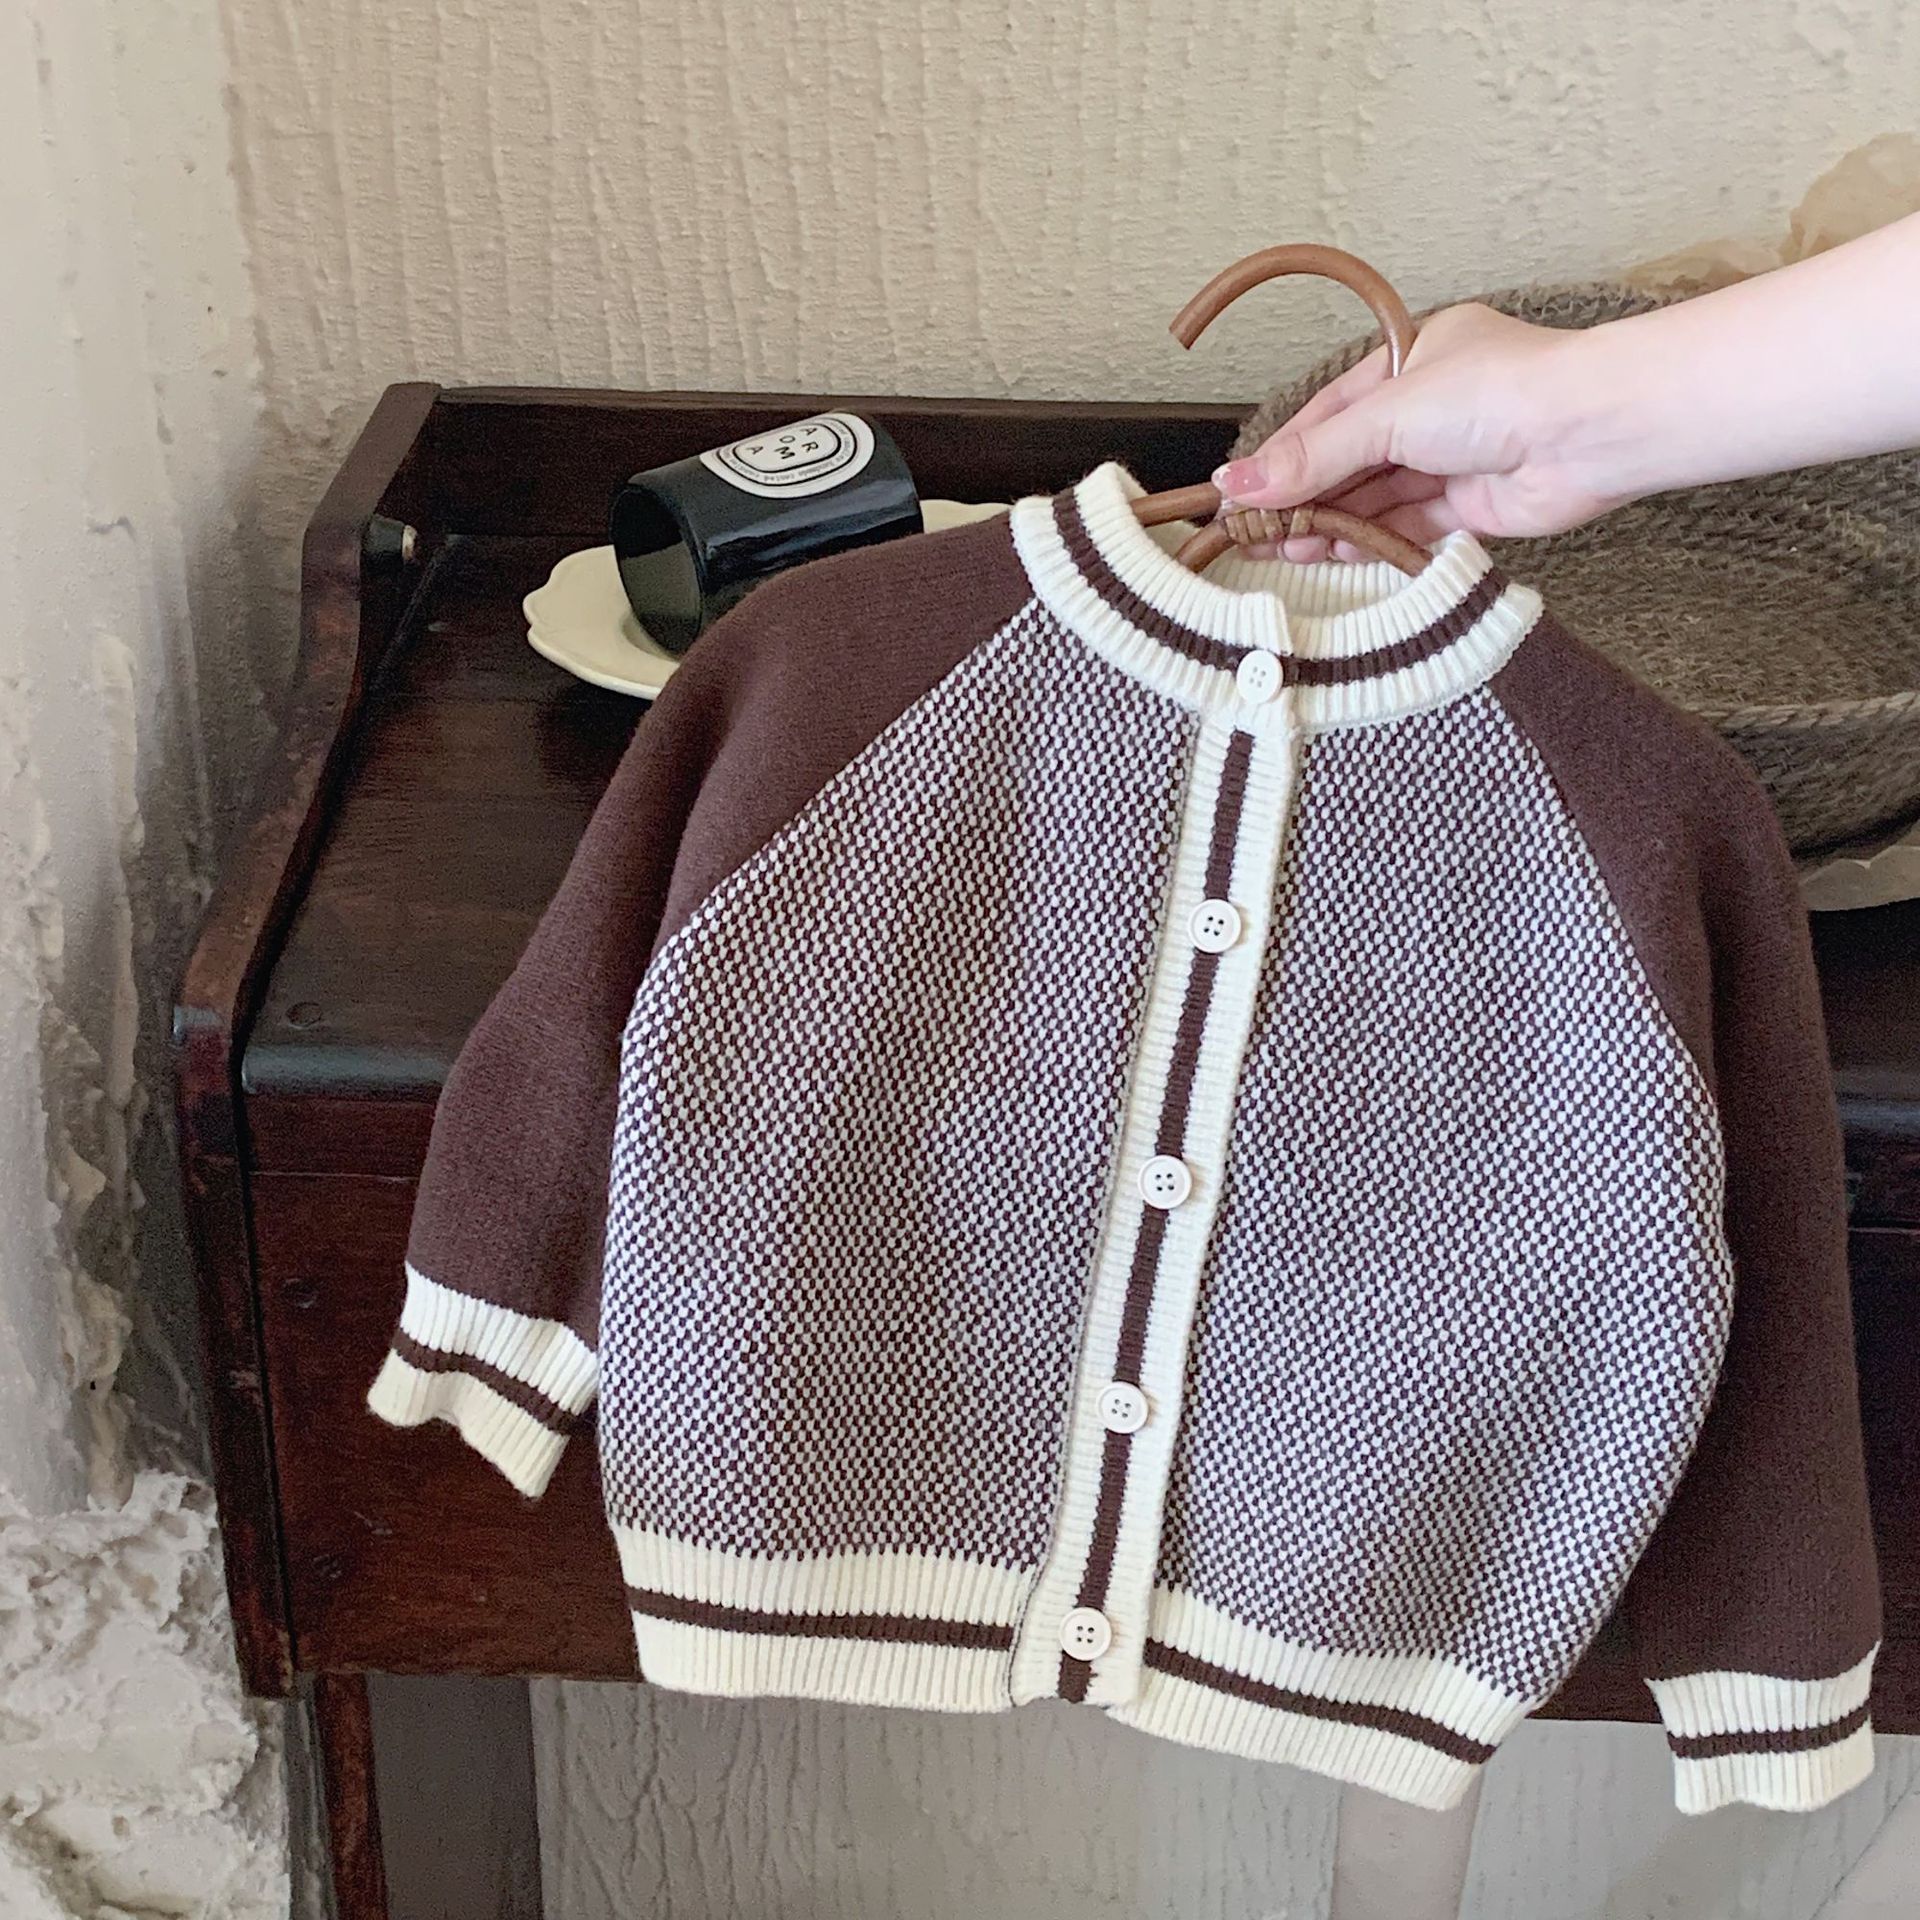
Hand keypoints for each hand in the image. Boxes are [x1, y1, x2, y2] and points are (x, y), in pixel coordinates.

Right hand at [1213, 303, 1629, 560]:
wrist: (1589, 433)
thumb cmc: (1503, 392)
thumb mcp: (1388, 415)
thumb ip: (1314, 457)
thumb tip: (1241, 482)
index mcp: (1410, 360)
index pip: (1329, 414)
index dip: (1283, 455)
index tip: (1240, 491)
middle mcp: (1431, 408)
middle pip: (1348, 459)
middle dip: (1301, 496)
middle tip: (1253, 531)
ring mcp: (1452, 458)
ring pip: (1374, 496)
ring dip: (1328, 523)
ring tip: (1283, 549)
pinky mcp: (1472, 504)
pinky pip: (1406, 525)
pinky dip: (1368, 540)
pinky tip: (1331, 553)